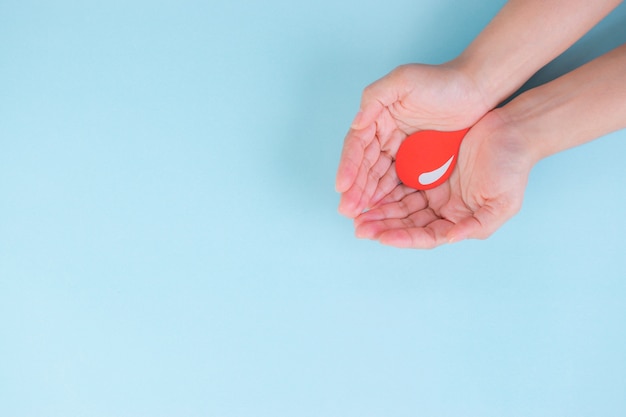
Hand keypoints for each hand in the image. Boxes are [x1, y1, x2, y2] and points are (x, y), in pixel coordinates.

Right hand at [335, 63, 488, 217]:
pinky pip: (400, 184)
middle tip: (347, 209)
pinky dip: (389, 197)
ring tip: (359, 216)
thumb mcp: (403, 79)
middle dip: (355, 189)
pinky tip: (380, 211)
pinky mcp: (419, 164)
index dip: (348, 166)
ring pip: (379, 179)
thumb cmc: (442, 80)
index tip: (342, 186)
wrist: (476, 89)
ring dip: (368, 197)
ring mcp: (401, 152)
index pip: (357, 146)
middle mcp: (385, 136)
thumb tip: (356, 123)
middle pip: (365, 167)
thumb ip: (374, 97)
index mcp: (378, 119)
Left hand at [353, 111, 534, 248]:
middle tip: (359, 228)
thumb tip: (450, 238)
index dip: (403, 238)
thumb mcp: (501, 204)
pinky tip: (369, 192)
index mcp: (458, 221)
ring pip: (400, 205)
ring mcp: (434, 190)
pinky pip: (400, 182)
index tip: (382, 236)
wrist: (513, 130)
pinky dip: (385, 189)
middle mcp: (443, 210)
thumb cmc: (512, 168)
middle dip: (383, 226)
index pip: (425, 236)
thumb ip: (476, 226)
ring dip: (380, 210)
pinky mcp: (426, 169)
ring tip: (357, 214)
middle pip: (407, 223)